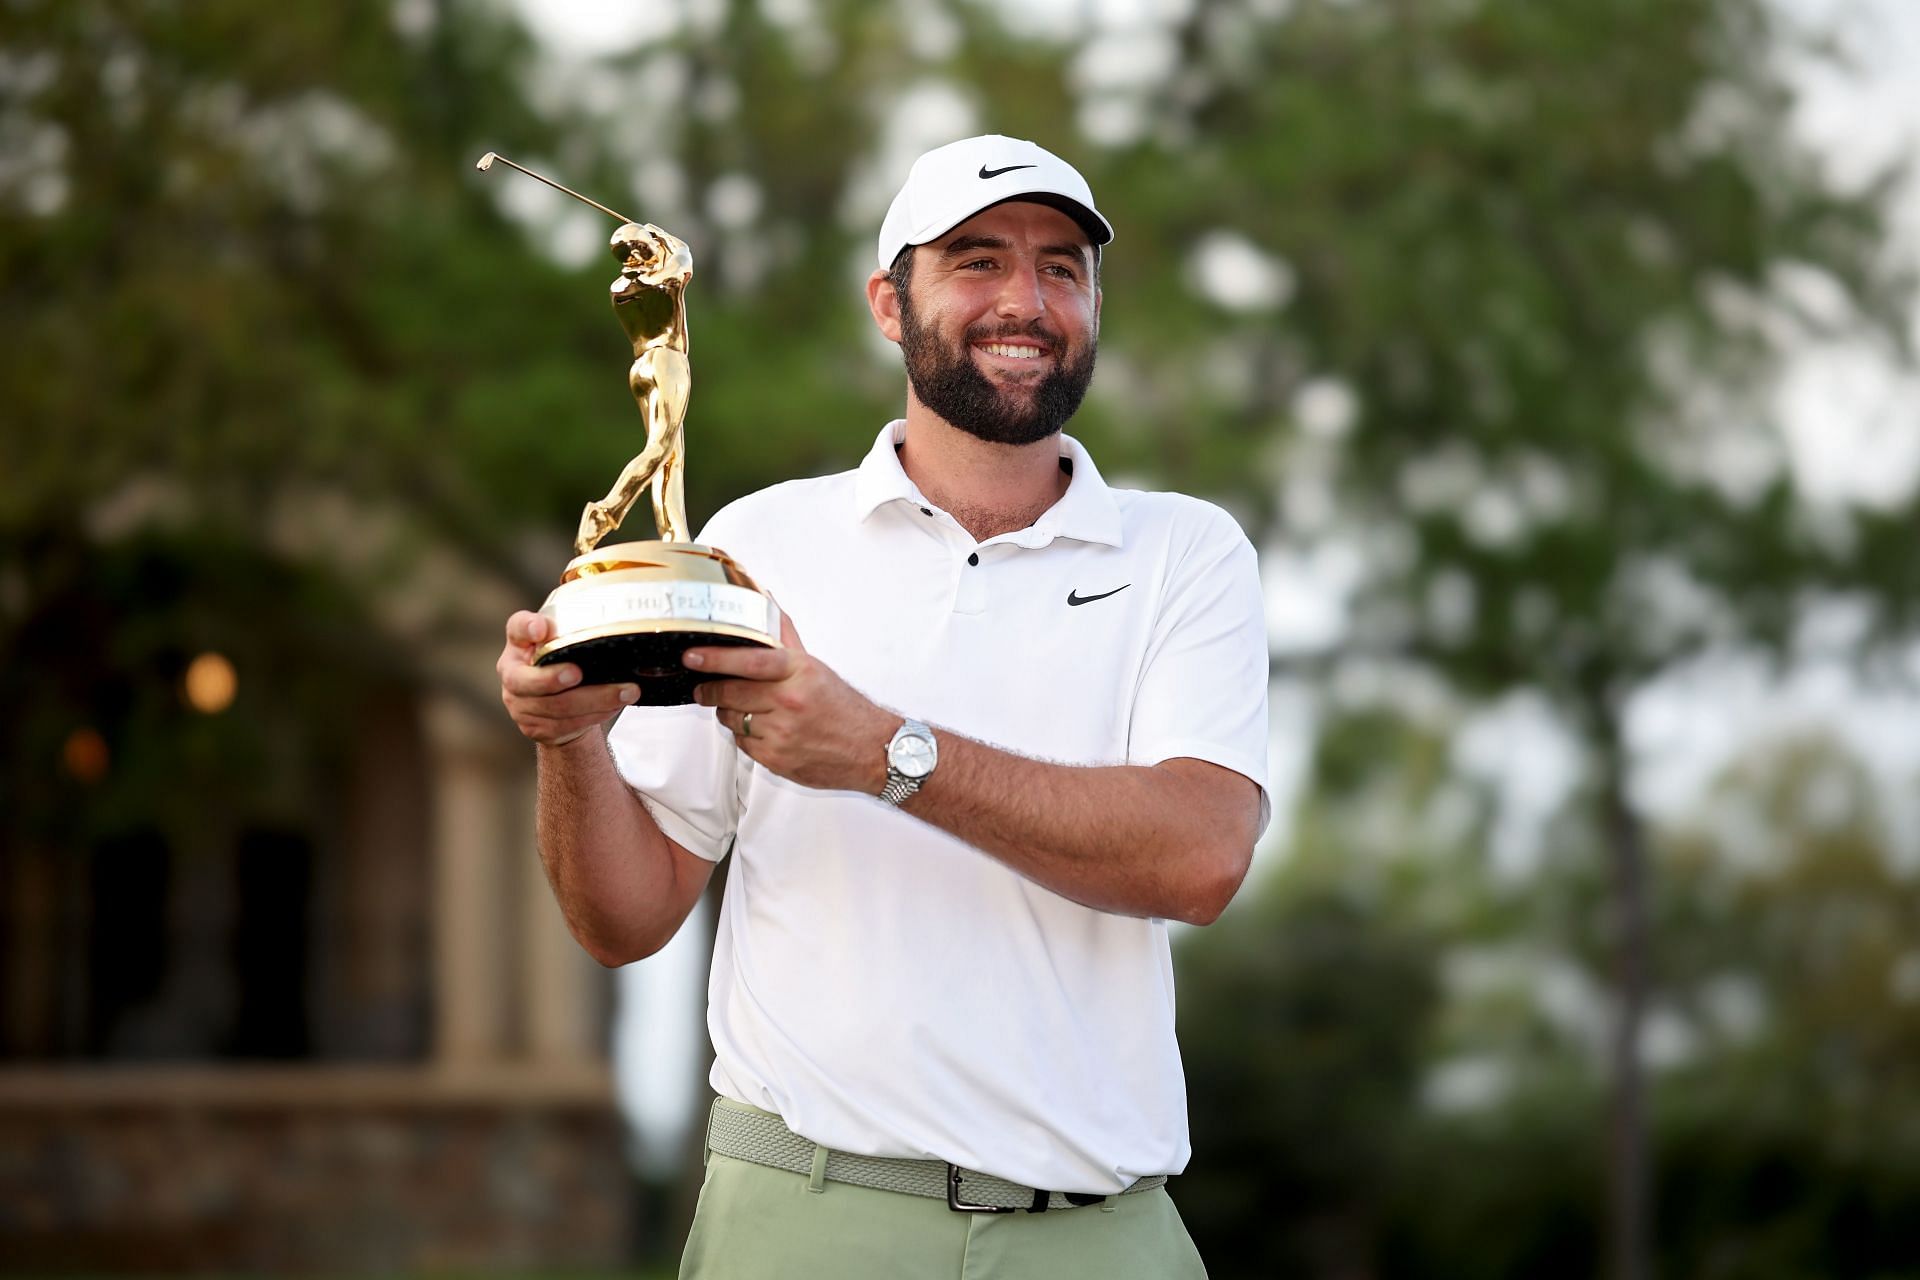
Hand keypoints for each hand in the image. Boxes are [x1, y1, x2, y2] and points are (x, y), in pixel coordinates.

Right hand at [498, 611, 638, 746]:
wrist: (560, 709)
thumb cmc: (565, 663)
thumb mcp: (566, 641)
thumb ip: (574, 628)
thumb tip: (616, 612)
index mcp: (519, 644)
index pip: (516, 628)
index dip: (527, 628)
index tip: (541, 628)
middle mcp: (512, 675)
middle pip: (526, 681)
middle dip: (553, 678)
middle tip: (578, 672)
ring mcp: (520, 705)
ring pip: (555, 707)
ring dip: (594, 700)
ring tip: (626, 692)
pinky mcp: (535, 728)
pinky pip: (567, 725)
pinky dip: (595, 715)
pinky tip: (615, 706)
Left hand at [687, 614, 894, 792]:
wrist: (871, 749)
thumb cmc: (842, 706)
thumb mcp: (814, 667)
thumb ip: (785, 638)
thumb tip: (766, 603)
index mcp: (798, 672)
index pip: (748, 660)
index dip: (715, 658)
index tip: (692, 656)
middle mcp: (789, 701)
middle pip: (730, 692)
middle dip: (709, 690)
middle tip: (702, 687)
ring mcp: (782, 733)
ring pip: (732, 719)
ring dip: (729, 713)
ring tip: (743, 708)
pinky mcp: (776, 759)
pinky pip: (743, 743)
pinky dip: (746, 736)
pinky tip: (762, 730)